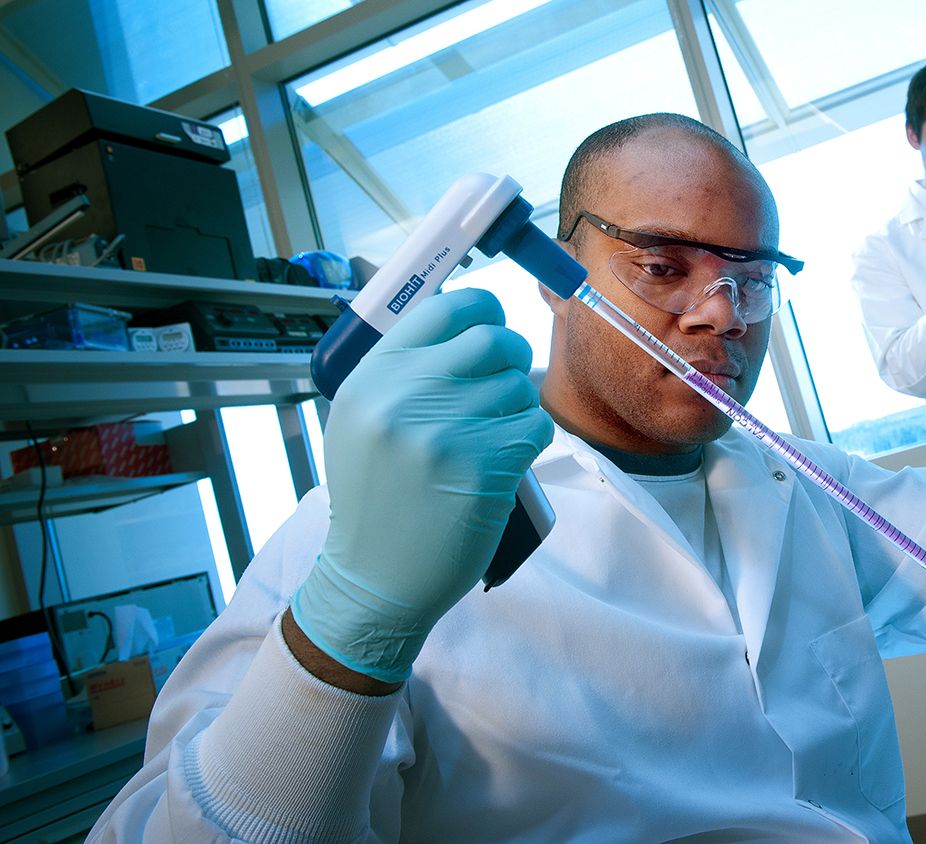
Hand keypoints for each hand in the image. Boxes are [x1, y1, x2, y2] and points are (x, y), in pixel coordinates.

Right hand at [292, 288, 553, 682]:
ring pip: (518, 387)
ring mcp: (447, 428)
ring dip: (517, 409)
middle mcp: (406, 394)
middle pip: (492, 339)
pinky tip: (505, 461)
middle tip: (504, 384)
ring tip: (492, 438)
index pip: (446, 307)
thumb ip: (402, 373)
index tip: (490, 326)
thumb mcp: (362, 422)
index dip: (482, 310)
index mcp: (373, 375)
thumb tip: (463, 325)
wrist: (374, 578)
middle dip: (511, 357)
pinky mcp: (485, 463)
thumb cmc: (374, 500)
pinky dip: (529, 441)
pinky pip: (535, 427)